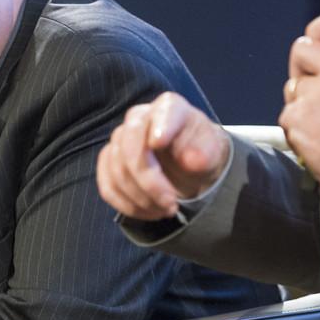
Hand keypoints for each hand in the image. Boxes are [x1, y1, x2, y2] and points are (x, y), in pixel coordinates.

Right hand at [96, 92, 229, 219]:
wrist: (189, 163)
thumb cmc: (201, 151)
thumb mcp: (212, 152)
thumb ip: (205, 153)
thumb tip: (191, 161)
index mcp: (170, 107)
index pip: (163, 112)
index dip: (159, 126)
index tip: (159, 143)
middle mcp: (139, 118)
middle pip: (130, 147)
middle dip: (148, 182)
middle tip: (171, 205)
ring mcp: (120, 139)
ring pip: (116, 171)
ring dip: (140, 199)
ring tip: (165, 211)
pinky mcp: (108, 161)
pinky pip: (107, 186)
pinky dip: (126, 205)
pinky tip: (148, 212)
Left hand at [279, 10, 319, 224]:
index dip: (317, 33)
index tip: (315, 47)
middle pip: (300, 48)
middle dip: (302, 67)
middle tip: (316, 91)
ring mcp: (316, 93)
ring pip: (292, 87)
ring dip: (301, 102)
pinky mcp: (298, 116)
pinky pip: (287, 115)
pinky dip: (298, 128)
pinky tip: (319, 137)